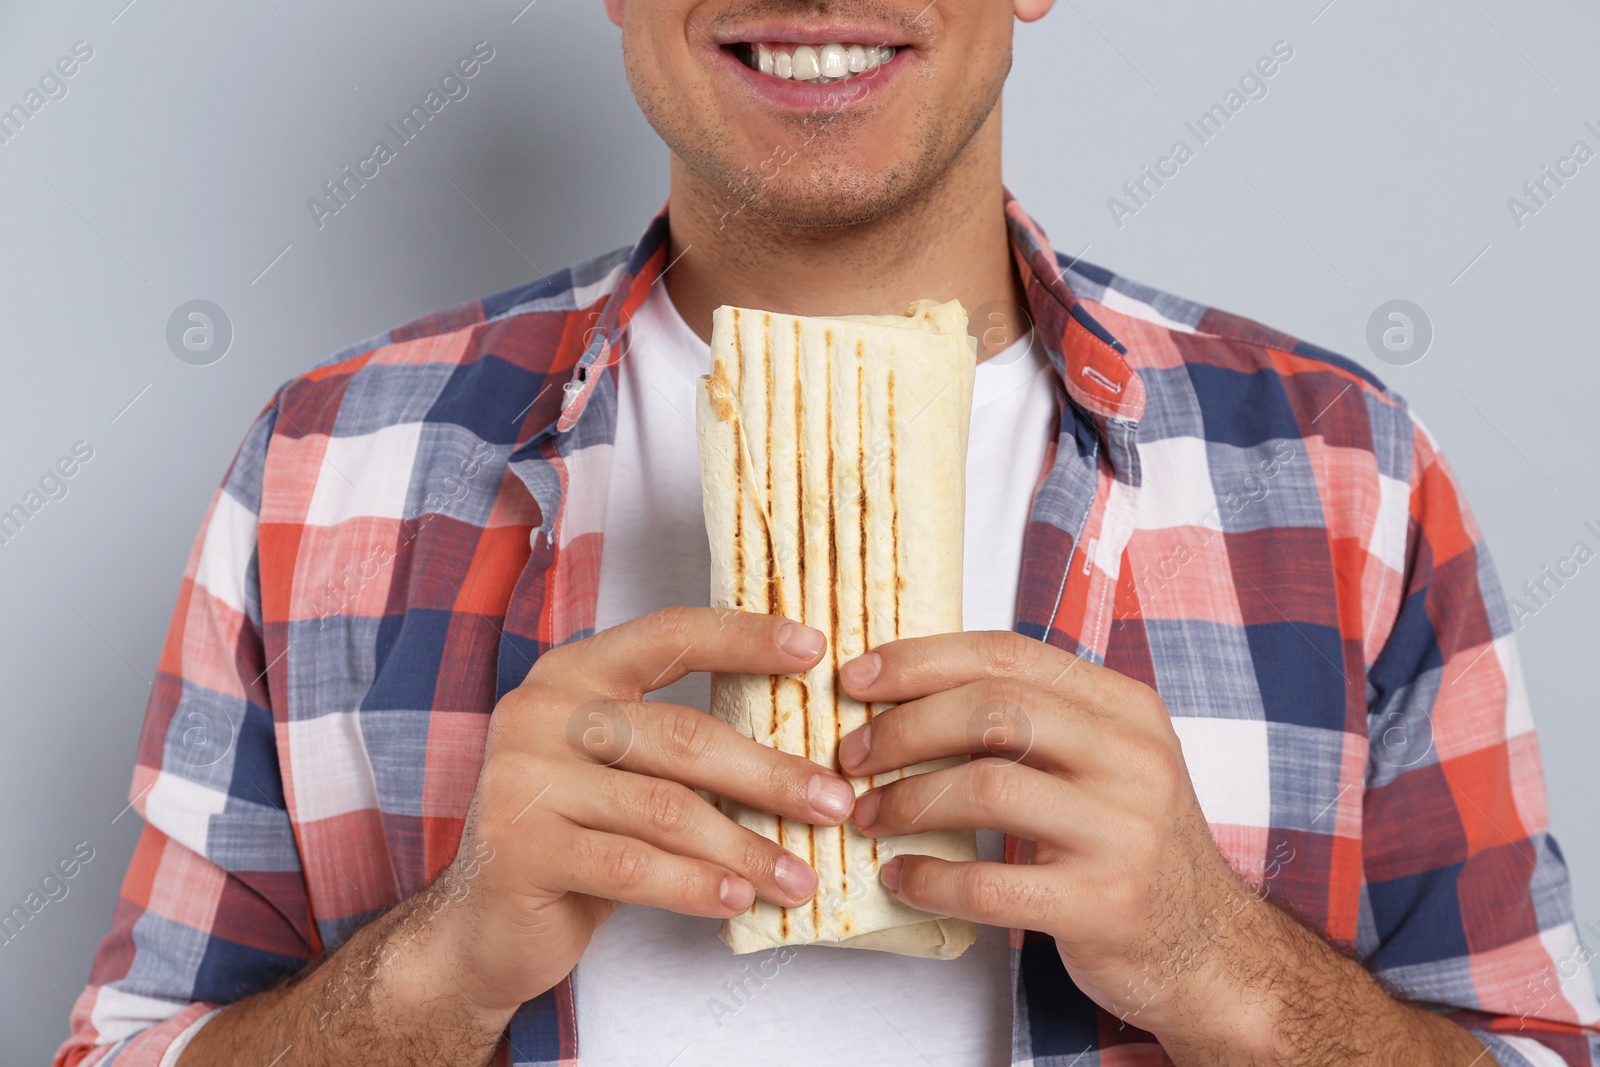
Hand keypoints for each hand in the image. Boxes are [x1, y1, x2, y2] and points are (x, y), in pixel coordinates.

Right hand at [435, 607, 857, 1017]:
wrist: (484, 924)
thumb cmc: (577, 836)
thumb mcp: (623, 772)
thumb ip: (680, 745)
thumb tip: (805, 747)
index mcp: (573, 674)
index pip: (668, 635)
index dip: (744, 638)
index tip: (815, 649)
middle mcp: (540, 712)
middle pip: (681, 735)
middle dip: (770, 774)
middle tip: (836, 802)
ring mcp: (522, 777)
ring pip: (664, 809)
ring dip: (745, 848)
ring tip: (800, 876)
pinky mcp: (519, 846)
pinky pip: (631, 866)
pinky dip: (694, 886)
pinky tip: (737, 899)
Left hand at [835, 630, 1273, 1045]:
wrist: (1208, 946)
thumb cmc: (1131, 844)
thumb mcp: (1106, 760)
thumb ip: (1033, 720)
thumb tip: (907, 692)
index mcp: (1125, 708)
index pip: (1008, 654)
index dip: (921, 660)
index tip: (858, 678)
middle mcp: (1132, 759)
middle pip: (994, 711)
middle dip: (904, 728)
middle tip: (853, 754)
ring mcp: (1122, 832)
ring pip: (988, 788)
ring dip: (907, 800)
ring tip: (869, 815)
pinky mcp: (1102, 904)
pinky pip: (990, 883)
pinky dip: (929, 879)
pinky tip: (900, 878)